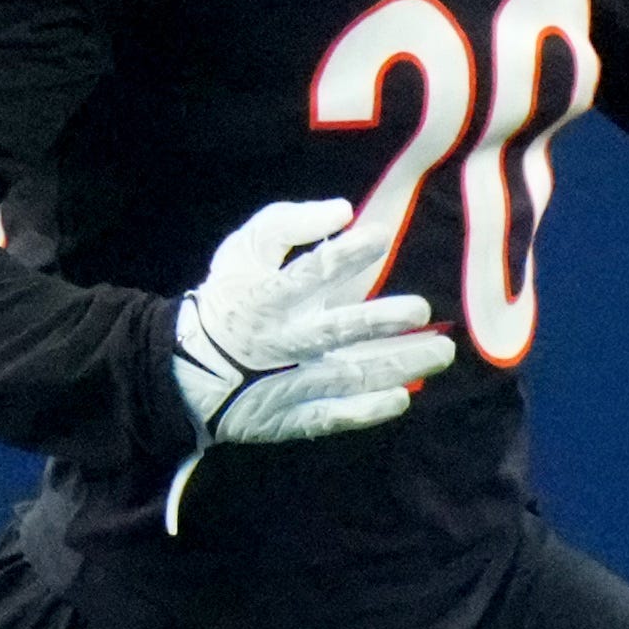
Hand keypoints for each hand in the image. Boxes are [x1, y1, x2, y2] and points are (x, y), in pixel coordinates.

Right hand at [171, 199, 455, 446]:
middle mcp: (279, 341)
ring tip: (440, 352)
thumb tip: (343, 211)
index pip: (308, 273)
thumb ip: (289, 224)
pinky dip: (366, 410)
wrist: (188, 366)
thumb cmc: (231, 298)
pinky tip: (402, 398)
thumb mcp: (245, 251)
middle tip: (422, 310)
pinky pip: (331, 416)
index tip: (381, 236)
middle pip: (335, 331)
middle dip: (380, 321)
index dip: (344, 255)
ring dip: (396, 366)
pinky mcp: (288, 417)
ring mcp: (285, 383)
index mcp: (265, 297)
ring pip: (346, 376)